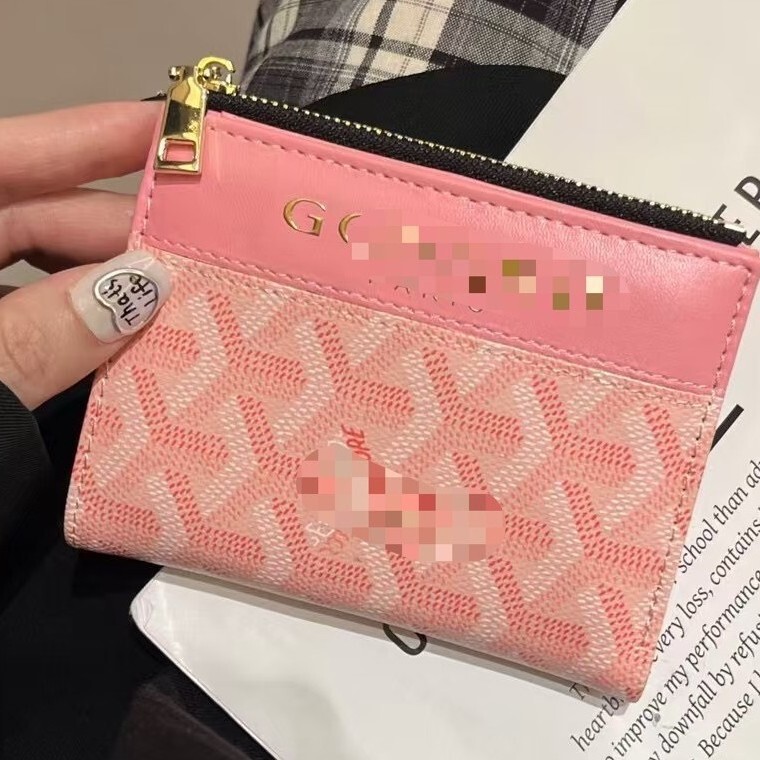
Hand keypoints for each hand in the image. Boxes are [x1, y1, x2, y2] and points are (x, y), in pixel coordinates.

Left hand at [0, 102, 170, 408]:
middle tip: (200, 256)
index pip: (0, 160)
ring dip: (105, 287)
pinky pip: (27, 322)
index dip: (88, 137)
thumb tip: (144, 287)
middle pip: (26, 216)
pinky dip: (76, 329)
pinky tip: (126, 344)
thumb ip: (37, 338)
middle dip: (116, 233)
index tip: (169, 132)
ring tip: (176, 303)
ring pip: (32, 274)